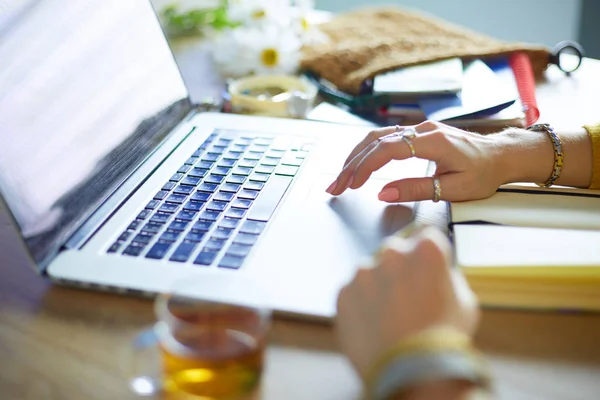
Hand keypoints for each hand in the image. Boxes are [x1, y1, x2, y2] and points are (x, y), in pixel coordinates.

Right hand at [326, 121, 507, 202]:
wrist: (501, 155)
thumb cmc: (483, 173)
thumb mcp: (454, 188)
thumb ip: (417, 189)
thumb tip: (383, 193)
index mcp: (433, 142)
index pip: (388, 150)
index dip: (366, 167)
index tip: (352, 185)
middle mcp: (423, 130)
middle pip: (376, 142)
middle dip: (352, 165)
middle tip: (336, 186)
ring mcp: (420, 129)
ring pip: (378, 137)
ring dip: (356, 156)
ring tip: (341, 176)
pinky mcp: (418, 133)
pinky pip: (386, 137)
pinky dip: (368, 151)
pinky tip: (358, 163)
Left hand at [335, 226, 478, 379]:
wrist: (410, 370)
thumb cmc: (444, 336)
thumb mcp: (465, 302)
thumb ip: (447, 277)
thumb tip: (439, 273)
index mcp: (425, 248)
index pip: (426, 234)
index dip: (426, 252)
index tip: (426, 266)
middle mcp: (391, 252)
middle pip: (396, 252)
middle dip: (401, 268)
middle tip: (408, 297)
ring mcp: (363, 271)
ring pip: (371, 272)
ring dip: (378, 286)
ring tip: (389, 317)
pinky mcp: (343, 292)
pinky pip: (353, 293)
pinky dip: (361, 305)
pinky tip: (373, 325)